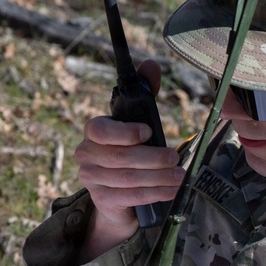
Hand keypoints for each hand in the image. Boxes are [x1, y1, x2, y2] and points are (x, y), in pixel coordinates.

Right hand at [76, 60, 183, 258]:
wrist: (117, 195)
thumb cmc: (130, 152)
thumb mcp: (138, 123)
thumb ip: (145, 94)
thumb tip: (152, 64)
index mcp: (93, 131)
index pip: (100, 129)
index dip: (124, 132)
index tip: (148, 132)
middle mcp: (86, 154)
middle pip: (120, 158)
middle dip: (152, 159)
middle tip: (175, 159)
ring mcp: (91, 179)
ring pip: (128, 178)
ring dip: (158, 178)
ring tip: (180, 176)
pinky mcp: (101, 200)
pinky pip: (131, 196)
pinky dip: (155, 193)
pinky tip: (171, 191)